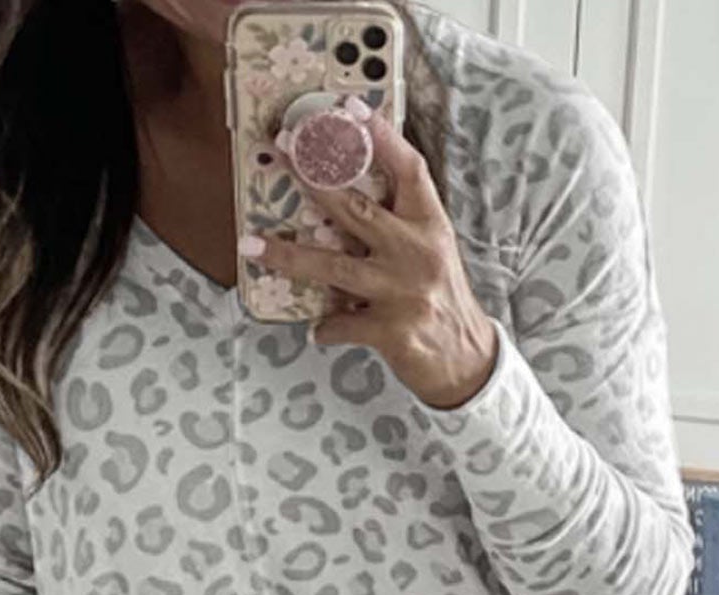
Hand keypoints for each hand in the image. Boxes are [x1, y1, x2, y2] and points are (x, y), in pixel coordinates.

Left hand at [242, 108, 498, 409]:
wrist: (468, 362)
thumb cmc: (441, 300)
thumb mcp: (432, 251)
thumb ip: (399, 224)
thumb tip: (343, 195)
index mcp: (430, 226)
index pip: (409, 169)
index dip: (380, 136)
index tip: (348, 108)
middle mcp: (417, 253)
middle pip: (357, 207)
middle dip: (313, 177)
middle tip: (282, 151)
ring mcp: (403, 292)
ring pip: (333, 266)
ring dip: (288, 255)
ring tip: (251, 245)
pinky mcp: (391, 331)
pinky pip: (341, 325)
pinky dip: (325, 327)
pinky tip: (318, 328)